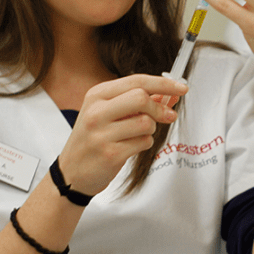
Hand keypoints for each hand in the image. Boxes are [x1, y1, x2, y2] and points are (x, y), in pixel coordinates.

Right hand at [58, 74, 186, 195]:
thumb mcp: (108, 113)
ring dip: (150, 129)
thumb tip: (168, 94)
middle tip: (167, 115)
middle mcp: (96, 111)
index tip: (181, 88)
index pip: (136, 81)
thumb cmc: (92, 139)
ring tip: (136, 135)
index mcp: (97, 95)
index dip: (164, 84)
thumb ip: (137, 101)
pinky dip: (144, 144)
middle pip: (141, 98)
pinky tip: (130, 147)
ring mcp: (101, 133)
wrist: (72, 172)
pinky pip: (143, 143)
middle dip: (159, 108)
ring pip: (146, 122)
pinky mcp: (110, 154)